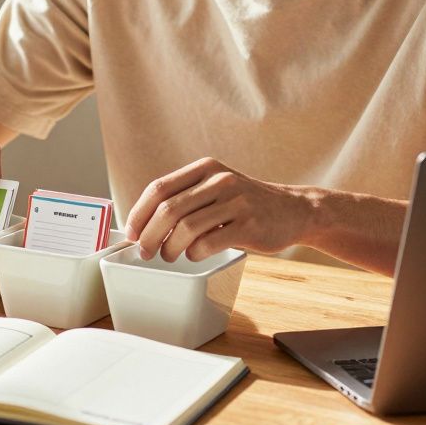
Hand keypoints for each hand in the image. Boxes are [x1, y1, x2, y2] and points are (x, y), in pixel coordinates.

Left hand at [125, 157, 314, 261]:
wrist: (294, 210)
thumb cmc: (246, 204)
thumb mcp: (216, 187)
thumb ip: (186, 197)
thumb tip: (144, 223)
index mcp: (205, 168)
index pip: (159, 188)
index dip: (139, 212)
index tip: (131, 232)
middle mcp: (219, 180)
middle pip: (168, 209)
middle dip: (150, 234)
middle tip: (144, 251)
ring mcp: (236, 201)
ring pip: (186, 227)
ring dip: (170, 247)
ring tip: (169, 255)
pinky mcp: (248, 225)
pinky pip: (208, 242)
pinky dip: (194, 253)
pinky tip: (194, 254)